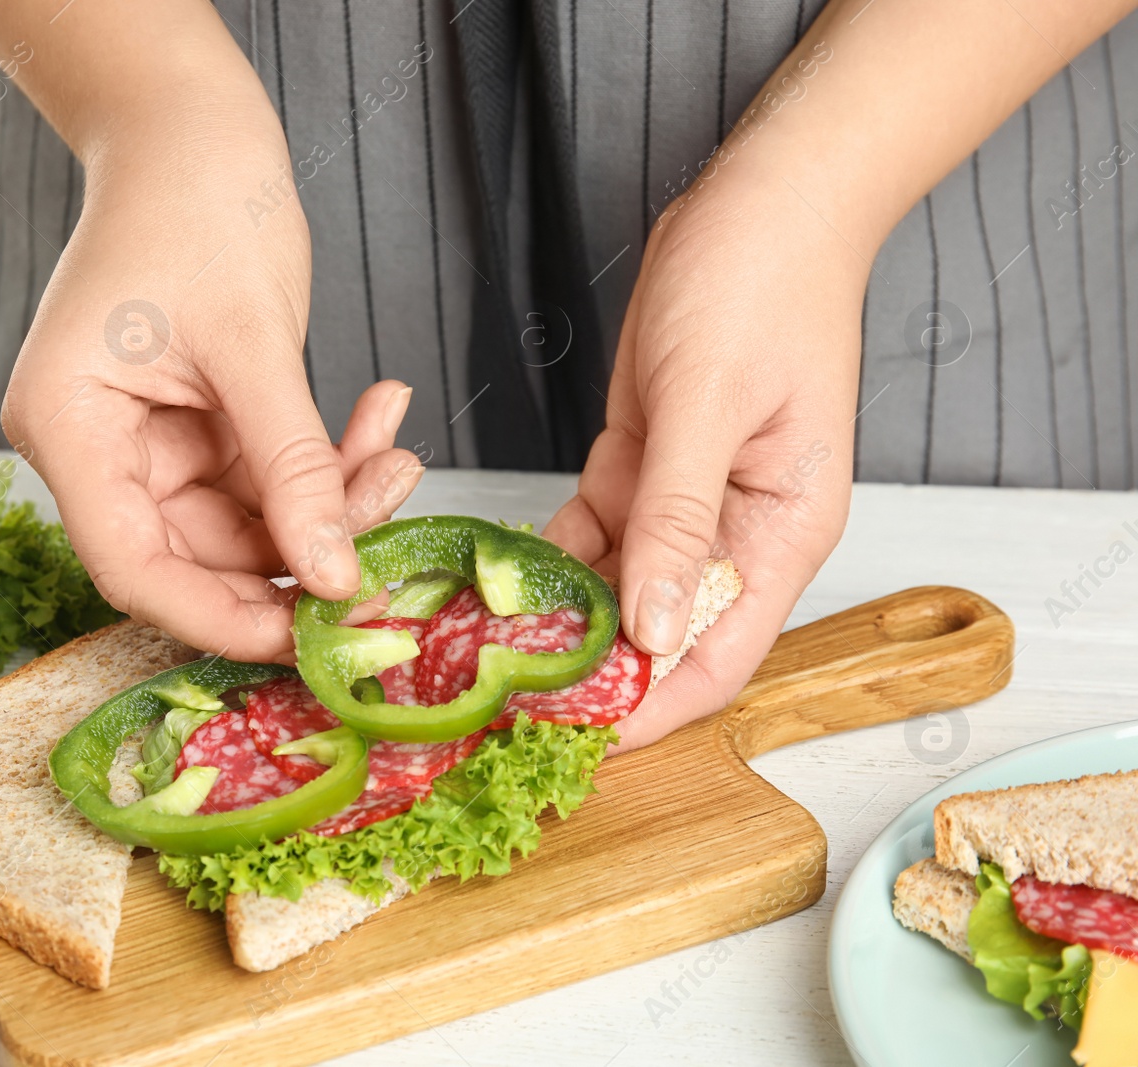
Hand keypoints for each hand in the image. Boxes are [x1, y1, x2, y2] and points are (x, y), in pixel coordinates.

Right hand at [3, 121, 420, 662]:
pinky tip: (380, 420)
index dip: (217, 616)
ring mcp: (148, 437)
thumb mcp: (254, 341)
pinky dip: (326, 461)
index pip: (132, 566)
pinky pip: (267, 475)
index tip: (304, 636)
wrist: (194, 126)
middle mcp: (97, 444)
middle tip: (386, 529)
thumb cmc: (197, 199)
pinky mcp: (197, 423)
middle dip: (302, 547)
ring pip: (248, 520)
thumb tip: (336, 576)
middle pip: (199, 553)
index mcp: (68, 426)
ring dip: (329, 499)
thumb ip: (293, 466)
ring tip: (396, 453)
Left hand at [545, 184, 860, 751]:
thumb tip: (657, 629)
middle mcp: (738, 531)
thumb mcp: (708, 408)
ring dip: (558, 619)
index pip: (717, 656)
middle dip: (592, 672)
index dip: (651, 708)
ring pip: (617, 587)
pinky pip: (592, 533)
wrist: (758, 203)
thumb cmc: (760, 288)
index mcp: (782, 532)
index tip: (580, 743)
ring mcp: (687, 501)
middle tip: (504, 703)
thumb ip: (680, 522)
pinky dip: (549, 558)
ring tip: (481, 652)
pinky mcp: (644, 466)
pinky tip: (494, 580)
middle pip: (663, 633)